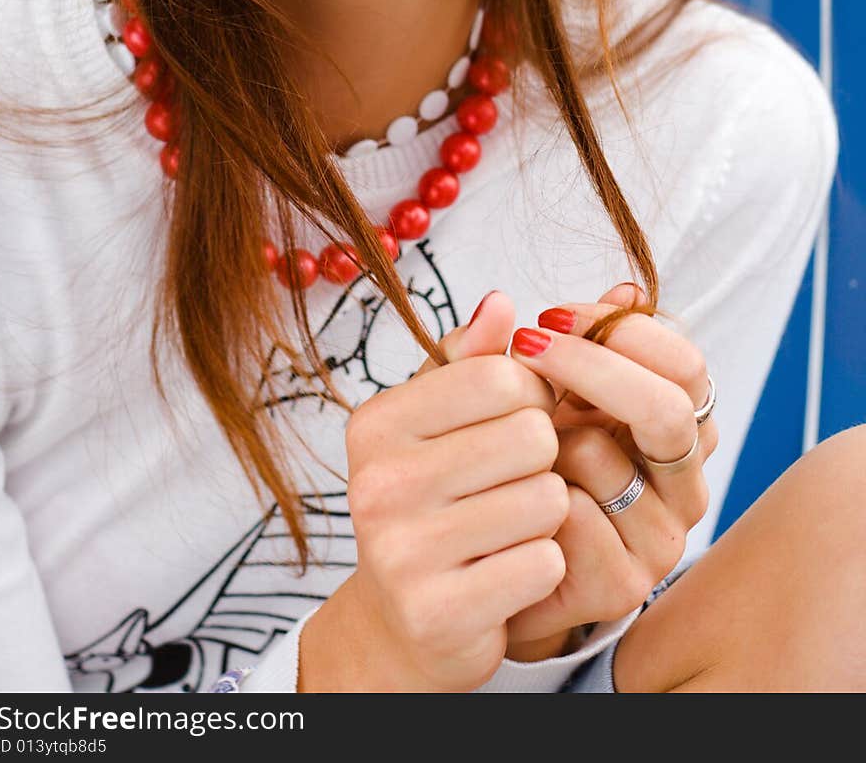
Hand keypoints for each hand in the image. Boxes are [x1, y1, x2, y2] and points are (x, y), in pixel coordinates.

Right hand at [334, 291, 567, 691]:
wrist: (405, 621)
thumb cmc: (432, 500)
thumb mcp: (438, 420)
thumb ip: (470, 358)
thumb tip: (501, 301)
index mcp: (376, 424)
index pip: (501, 376)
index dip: (533, 394)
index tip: (517, 419)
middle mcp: (378, 484)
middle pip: (533, 436)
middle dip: (543, 459)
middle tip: (512, 481)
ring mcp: (403, 553)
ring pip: (547, 500)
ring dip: (546, 515)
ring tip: (509, 525)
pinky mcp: (439, 613)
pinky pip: (545, 563)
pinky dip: (543, 566)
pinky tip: (507, 570)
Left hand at [502, 284, 717, 653]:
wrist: (485, 557)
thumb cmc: (512, 457)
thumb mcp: (529, 385)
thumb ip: (575, 334)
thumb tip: (626, 283)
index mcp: (675, 422)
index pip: (684, 363)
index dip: (621, 328)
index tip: (552, 315)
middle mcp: (682, 479)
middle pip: (667, 407)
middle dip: (588, 365)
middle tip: (525, 345)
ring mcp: (659, 535)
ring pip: (605, 456)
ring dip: (543, 437)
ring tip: (510, 441)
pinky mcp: (622, 583)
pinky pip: (572, 513)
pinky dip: (530, 492)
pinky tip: (509, 496)